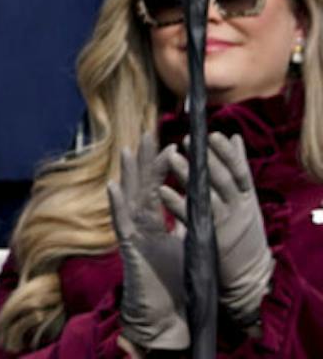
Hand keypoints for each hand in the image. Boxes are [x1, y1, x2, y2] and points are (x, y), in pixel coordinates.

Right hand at [110, 134, 190, 351]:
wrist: (166, 315)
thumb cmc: (174, 284)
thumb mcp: (187, 248)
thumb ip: (186, 226)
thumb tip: (196, 206)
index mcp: (153, 224)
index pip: (157, 188)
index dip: (161, 167)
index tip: (170, 144)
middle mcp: (140, 225)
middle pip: (141, 187)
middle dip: (145, 161)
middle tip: (148, 133)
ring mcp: (132, 235)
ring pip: (129, 199)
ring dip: (129, 175)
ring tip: (130, 151)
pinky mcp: (129, 249)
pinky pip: (121, 223)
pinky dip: (117, 205)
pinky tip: (114, 187)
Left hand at [161, 134, 275, 325]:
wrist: (248, 278)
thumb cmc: (244, 233)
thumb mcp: (245, 201)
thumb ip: (237, 170)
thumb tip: (235, 138)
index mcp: (247, 199)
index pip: (240, 172)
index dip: (227, 154)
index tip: (213, 134)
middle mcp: (239, 210)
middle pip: (224, 181)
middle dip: (207, 160)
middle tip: (188, 140)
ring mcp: (225, 226)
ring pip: (206, 197)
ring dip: (188, 177)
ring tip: (171, 157)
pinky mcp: (209, 241)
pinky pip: (190, 220)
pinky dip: (177, 204)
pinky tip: (163, 191)